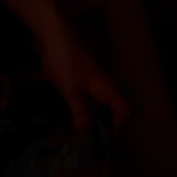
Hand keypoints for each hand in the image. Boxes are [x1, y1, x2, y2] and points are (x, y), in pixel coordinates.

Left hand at [33, 19, 127, 133]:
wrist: (52, 34)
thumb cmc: (66, 60)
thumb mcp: (72, 89)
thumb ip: (81, 111)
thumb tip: (87, 134)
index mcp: (107, 88)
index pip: (124, 110)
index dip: (116, 125)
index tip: (99, 138)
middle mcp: (102, 86)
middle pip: (108, 110)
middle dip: (97, 126)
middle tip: (80, 141)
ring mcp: (89, 82)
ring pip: (93, 105)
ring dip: (84, 118)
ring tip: (68, 133)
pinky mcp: (75, 79)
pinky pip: (81, 98)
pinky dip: (74, 109)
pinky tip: (61, 116)